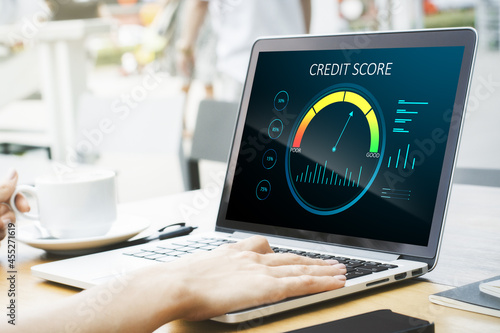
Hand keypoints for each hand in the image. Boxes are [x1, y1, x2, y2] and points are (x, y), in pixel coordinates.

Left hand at [0, 170, 29, 240]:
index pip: (11, 192)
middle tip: (0, 221)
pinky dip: (0, 237)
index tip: (26, 208)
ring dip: (4, 229)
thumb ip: (2, 189)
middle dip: (9, 216)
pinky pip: (3, 235)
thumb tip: (14, 171)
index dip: (20, 199)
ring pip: (9, 223)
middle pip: (12, 208)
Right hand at [142, 235, 346, 321]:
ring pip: (302, 268)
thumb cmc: (183, 279)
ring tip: (341, 271)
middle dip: (313, 260)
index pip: (270, 250)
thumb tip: (218, 273)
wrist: (177, 284)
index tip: (297, 255)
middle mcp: (254, 257)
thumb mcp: (201, 265)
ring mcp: (262, 271)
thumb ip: (217, 266)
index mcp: (238, 252)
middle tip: (331, 261)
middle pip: (292, 257)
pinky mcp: (267, 287)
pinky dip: (321, 282)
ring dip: (324, 270)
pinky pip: (302, 283)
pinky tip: (334, 284)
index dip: (287, 253)